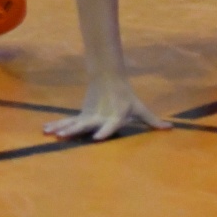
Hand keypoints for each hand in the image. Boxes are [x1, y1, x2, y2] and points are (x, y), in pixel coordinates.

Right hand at [43, 77, 171, 141]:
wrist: (109, 78)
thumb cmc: (126, 97)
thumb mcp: (140, 108)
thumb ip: (152, 120)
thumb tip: (170, 128)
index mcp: (114, 117)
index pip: (110, 125)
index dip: (105, 131)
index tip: (97, 138)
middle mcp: (99, 117)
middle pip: (87, 124)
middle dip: (77, 131)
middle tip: (66, 136)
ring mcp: (88, 116)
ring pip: (74, 123)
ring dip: (63, 128)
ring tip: (52, 134)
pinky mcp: (81, 115)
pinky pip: (67, 122)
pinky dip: (57, 125)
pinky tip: (46, 130)